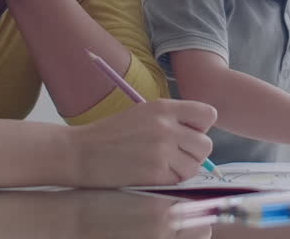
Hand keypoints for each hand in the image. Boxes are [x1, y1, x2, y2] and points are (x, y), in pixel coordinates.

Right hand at [68, 99, 216, 187]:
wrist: (81, 152)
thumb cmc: (110, 135)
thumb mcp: (143, 114)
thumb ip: (171, 121)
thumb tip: (197, 136)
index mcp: (164, 108)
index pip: (208, 114)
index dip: (201, 127)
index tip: (188, 134)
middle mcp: (167, 126)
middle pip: (205, 144)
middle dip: (194, 154)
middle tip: (176, 156)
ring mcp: (162, 150)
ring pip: (195, 166)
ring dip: (184, 170)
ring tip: (163, 167)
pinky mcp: (156, 172)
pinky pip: (179, 180)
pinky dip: (171, 181)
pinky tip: (153, 175)